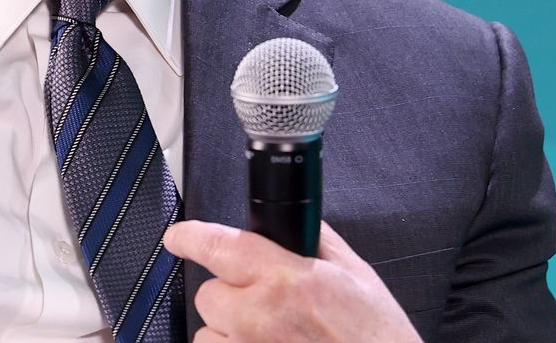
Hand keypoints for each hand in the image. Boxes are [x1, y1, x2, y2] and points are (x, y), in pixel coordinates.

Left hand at [163, 219, 421, 342]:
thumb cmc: (377, 335)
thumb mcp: (356, 274)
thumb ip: (317, 242)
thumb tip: (291, 224)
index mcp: (287, 279)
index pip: (218, 246)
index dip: (190, 236)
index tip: (178, 236)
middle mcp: (261, 317)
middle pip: (208, 295)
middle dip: (230, 294)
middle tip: (262, 300)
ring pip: (209, 333)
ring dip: (230, 331)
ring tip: (268, 334)